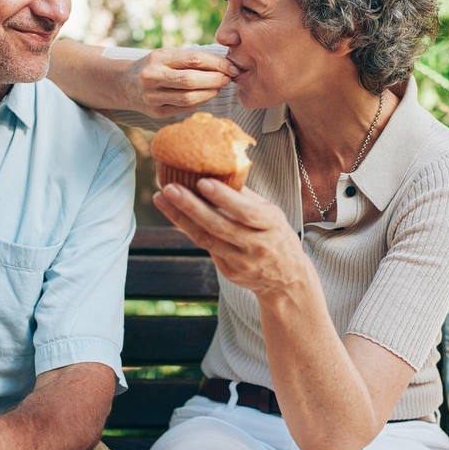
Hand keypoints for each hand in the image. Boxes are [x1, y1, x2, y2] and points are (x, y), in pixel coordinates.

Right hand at [125, 48, 236, 117]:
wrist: (124, 84)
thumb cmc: (153, 66)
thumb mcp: (166, 55)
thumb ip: (189, 58)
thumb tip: (223, 64)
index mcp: (157, 57)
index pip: (193, 60)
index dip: (216, 64)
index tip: (230, 66)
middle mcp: (152, 77)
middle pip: (190, 80)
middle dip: (215, 80)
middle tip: (228, 79)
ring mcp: (152, 97)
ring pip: (188, 98)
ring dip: (209, 94)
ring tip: (219, 88)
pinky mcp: (155, 113)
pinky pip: (183, 109)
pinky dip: (199, 103)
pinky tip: (206, 97)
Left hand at [152, 179, 313, 299]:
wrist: (287, 279)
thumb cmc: (276, 236)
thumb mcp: (271, 214)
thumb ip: (245, 197)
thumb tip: (218, 169)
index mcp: (271, 226)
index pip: (246, 212)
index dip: (224, 198)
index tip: (202, 182)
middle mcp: (256, 246)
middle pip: (219, 226)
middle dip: (191, 207)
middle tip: (169, 188)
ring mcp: (241, 262)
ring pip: (206, 239)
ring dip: (180, 217)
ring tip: (161, 198)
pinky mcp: (229, 271)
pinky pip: (205, 246)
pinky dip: (188, 229)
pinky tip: (173, 213)